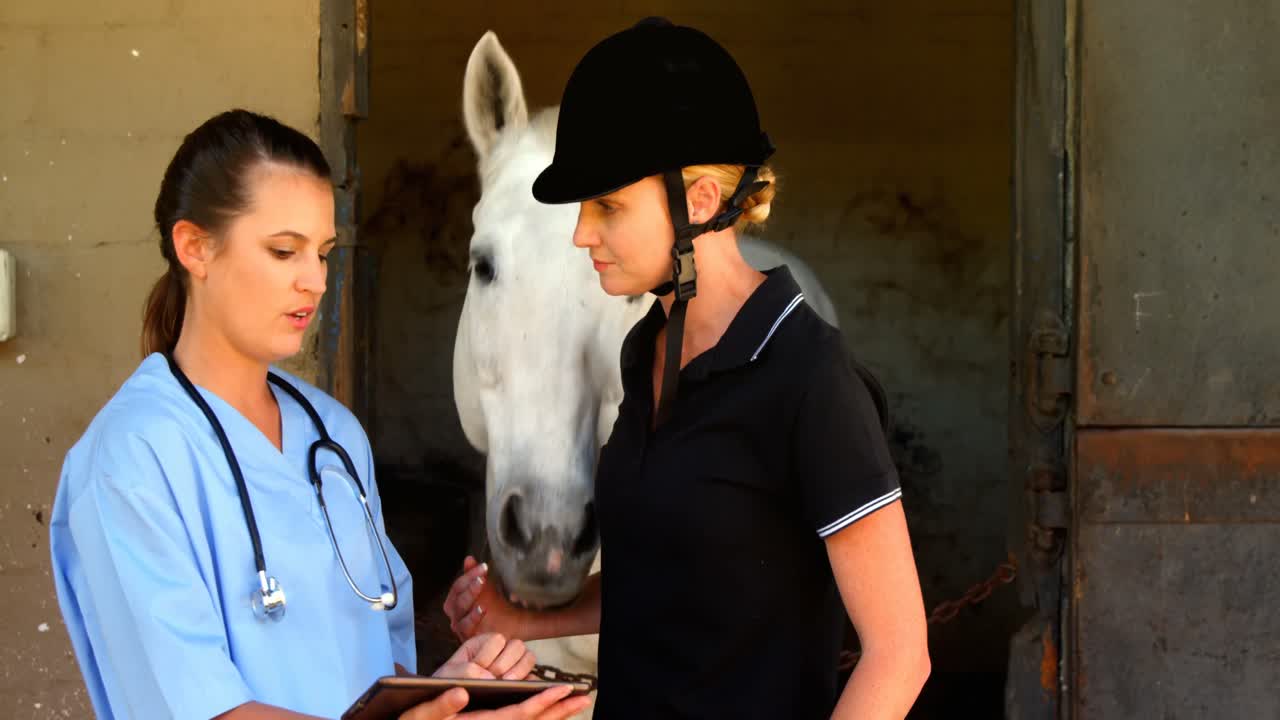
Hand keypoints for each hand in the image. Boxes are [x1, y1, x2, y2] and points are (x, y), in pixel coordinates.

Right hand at [398, 684, 592, 719]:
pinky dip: (539, 718)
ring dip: (554, 715)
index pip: (515, 716)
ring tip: (577, 702)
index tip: (561, 691)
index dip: (539, 703)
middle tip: (583, 697)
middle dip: (558, 711)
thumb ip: (439, 705)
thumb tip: (462, 693)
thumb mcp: (418, 715)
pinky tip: (552, 711)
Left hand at [434, 633, 536, 680]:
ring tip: (507, 683)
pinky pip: (533, 677)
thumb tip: (489, 676)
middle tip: (497, 677)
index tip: (480, 667)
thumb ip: (465, 671)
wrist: (447, 702)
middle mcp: (499, 651)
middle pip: (517, 645)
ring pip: (528, 657)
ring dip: (519, 670)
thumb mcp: (449, 675)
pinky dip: (529, 682)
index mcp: (481, 644)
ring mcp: (511, 666)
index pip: (497, 639)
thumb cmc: (448, 686)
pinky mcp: (519, 682)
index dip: (489, 655)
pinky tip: (519, 690)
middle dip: (506, 663)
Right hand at [443, 557, 528, 641]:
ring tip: (481, 584)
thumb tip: (468, 558)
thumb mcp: (489, 589)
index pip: (458, 586)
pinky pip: (466, 627)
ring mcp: (461, 626)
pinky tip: (483, 608)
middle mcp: (456, 614)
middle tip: (482, 576)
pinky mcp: (468, 638)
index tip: (484, 566)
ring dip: (470, 595)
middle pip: (456, 596)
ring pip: (459, 610)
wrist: (515, 629)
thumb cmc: (499, 609)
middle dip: (468, 583)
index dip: (469, 575)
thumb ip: (476, 575)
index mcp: (458, 601)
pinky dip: (473, 616)